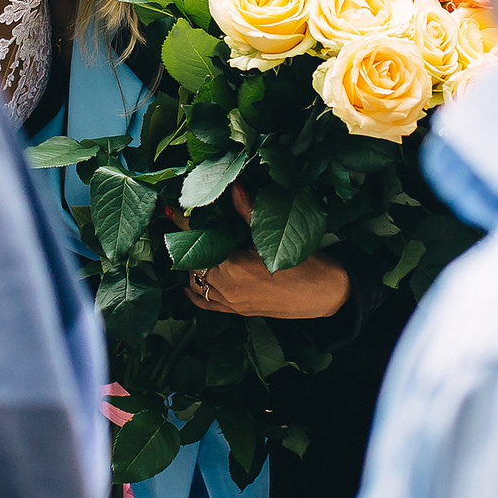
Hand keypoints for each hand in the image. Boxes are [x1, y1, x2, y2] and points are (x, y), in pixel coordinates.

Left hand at [185, 185, 350, 320]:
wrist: (327, 294)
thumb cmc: (307, 265)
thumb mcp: (275, 235)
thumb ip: (249, 211)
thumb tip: (234, 186)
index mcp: (234, 267)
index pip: (200, 240)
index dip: (184, 223)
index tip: (170, 209)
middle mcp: (227, 287)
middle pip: (195, 261)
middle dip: (188, 241)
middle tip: (184, 224)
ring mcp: (231, 302)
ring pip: (198, 282)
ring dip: (192, 264)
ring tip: (190, 246)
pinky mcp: (238, 311)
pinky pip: (207, 304)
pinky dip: (195, 293)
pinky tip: (188, 284)